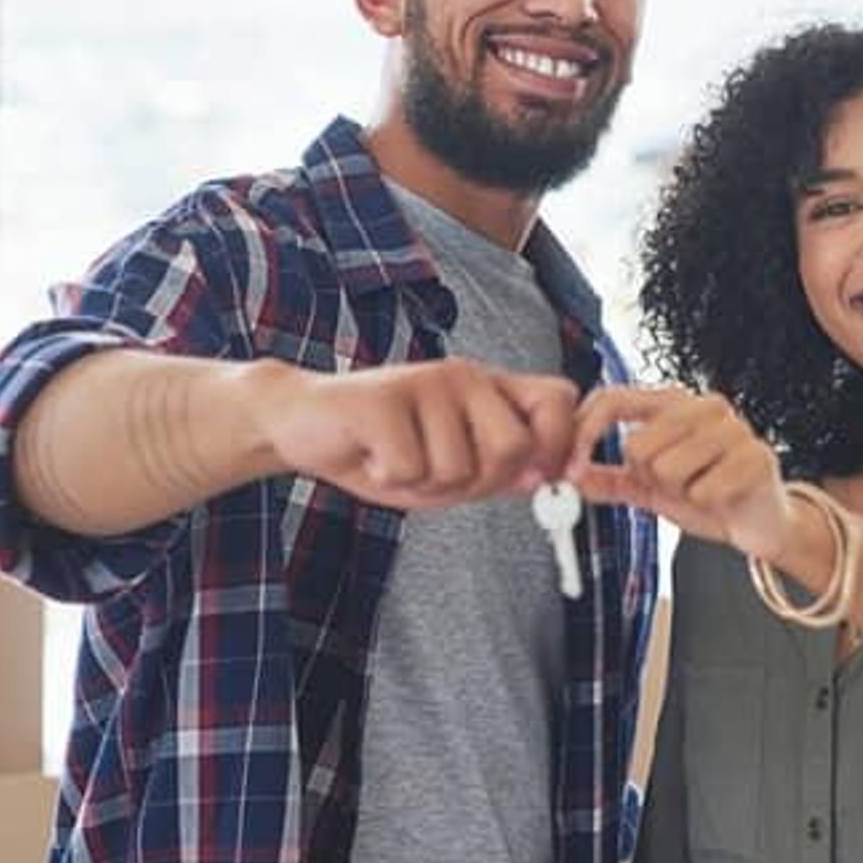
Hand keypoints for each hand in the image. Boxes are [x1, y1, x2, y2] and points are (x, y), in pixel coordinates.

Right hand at [262, 359, 577, 508]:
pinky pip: (410, 468)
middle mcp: (464, 376)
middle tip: (436, 477)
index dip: (561, 444)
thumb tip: (546, 477)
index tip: (545, 481)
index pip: (558, 398)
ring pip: (457, 468)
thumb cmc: (381, 449)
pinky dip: (388, 479)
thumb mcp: (448, 468)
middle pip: (514, 448)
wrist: (301, 425)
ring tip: (394, 461)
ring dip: (424, 486)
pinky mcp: (384, 399)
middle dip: (479, 484)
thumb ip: (498, 471)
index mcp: (488, 389)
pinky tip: (371, 458)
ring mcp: (424, 382)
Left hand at [567, 385, 790, 558]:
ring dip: (679, 492)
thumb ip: (608, 479)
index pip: (614, 398)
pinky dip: (706, 503)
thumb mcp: (648, 488)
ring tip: (699, 488)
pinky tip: (720, 497)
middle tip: (674, 484)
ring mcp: (732, 429)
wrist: (760, 519)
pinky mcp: (756, 456)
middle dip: (647, 478)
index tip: (572, 464)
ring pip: (669, 468)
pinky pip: (704, 490)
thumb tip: (571, 478)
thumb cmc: (708, 493)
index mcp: (671, 404)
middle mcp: (702, 407)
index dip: (586, 431)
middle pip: (638, 444)